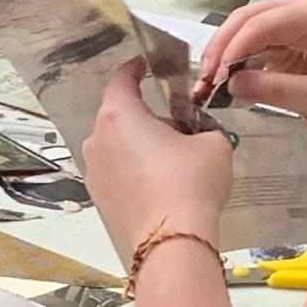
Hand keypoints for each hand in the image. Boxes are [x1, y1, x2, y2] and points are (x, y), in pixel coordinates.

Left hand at [76, 56, 235, 267]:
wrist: (172, 241)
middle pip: (120, 116)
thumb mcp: (212, 143)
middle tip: (179, 125)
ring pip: (117, 146)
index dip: (136, 69)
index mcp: (118, 115)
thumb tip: (194, 135)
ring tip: (173, 159)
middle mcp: (97, 140)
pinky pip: (116, 173)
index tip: (148, 65)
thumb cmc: (191, 182)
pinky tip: (161, 185)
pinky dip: (134, 171)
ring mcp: (94, 172)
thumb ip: (202, 127)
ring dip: (140, 145)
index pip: (121, 80)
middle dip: (147, 116)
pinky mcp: (98, 199)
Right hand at [198, 0, 306, 146]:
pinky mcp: (289, 39)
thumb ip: (274, 89)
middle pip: (249, 17)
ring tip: (208, 78)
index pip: (264, 23)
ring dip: (225, 50)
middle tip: (204, 77)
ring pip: (246, 26)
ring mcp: (296, 22)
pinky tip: (222, 75)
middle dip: (223, 45)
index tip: (215, 76)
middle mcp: (305, 10)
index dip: (235, 47)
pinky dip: (236, 57)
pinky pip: (254, 41)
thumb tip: (230, 83)